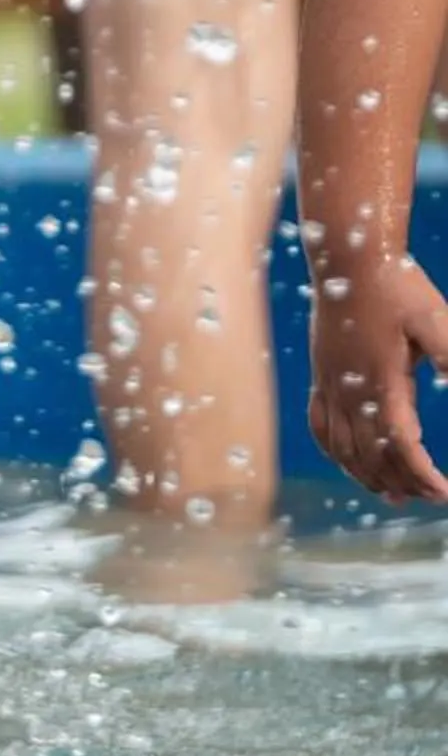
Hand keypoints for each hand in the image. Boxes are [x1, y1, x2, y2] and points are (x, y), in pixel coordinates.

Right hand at [311, 254, 447, 502]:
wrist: (349, 258)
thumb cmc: (396, 285)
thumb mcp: (437, 320)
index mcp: (381, 379)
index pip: (400, 444)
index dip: (422, 474)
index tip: (444, 493)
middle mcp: (349, 388)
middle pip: (371, 453)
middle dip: (402, 481)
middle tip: (431, 497)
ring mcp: (329, 383)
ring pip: (343, 447)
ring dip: (368, 475)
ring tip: (395, 494)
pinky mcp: (320, 375)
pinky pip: (320, 426)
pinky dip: (335, 453)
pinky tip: (349, 463)